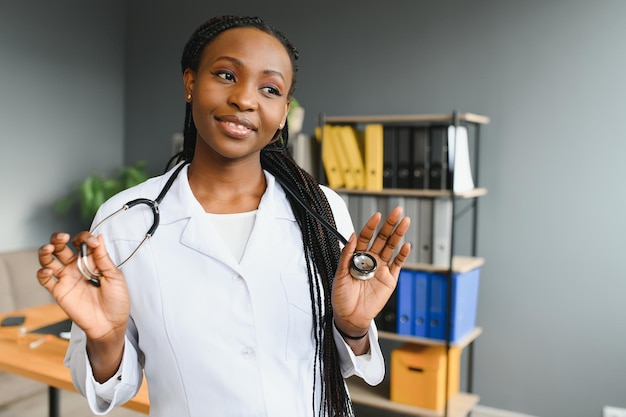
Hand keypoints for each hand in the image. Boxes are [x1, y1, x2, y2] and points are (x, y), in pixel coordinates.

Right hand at [37, 232, 129, 343]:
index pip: (82, 242)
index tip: (92, 242)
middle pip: (61, 247)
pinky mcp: (59, 291)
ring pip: (49, 260)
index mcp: (92, 261)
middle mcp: (77, 267)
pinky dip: (42, 272)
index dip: (85, 238)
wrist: (110, 324)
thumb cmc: (116, 301)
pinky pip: (45, 280)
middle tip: (62, 237)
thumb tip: (99, 237)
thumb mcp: (115, 276)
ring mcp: (67, 278)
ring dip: (46, 251)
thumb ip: (103, 258)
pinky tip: (48, 270)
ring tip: (49, 248)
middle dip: (58, 238)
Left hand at [332, 206, 410, 338]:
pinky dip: (402, 255)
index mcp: (357, 256)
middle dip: (390, 224)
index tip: (377, 215)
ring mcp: (381, 268)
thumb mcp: (339, 274)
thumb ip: (346, 255)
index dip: (371, 226)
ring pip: (392, 247)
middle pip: (382, 238)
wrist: (350, 317)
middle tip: (397, 211)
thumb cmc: (341, 297)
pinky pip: (398, 264)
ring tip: (405, 222)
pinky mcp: (390, 279)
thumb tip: (352, 236)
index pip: (366, 237)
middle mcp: (371, 259)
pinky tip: (406, 245)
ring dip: (398, 235)